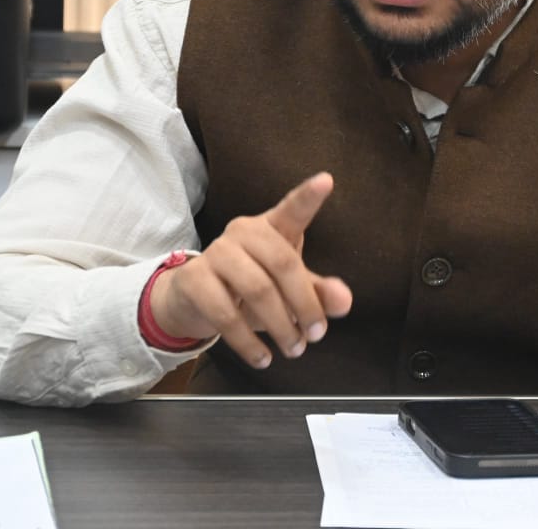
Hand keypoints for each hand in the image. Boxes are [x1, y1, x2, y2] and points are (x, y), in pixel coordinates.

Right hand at [149, 172, 352, 367]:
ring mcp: (216, 252)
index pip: (293, 209)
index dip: (308, 196)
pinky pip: (227, 314)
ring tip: (293, 349)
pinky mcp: (194, 279)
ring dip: (281, 326)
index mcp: (272, 228)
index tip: (326, 181)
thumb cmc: (250, 288)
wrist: (193, 301)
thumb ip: (319, 293)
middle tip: (316, 335)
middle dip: (305, 304)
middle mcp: (244, 232)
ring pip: (257, 290)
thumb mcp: (288, 290)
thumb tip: (344, 302)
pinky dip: (249, 342)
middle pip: (283, 263)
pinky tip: (262, 357)